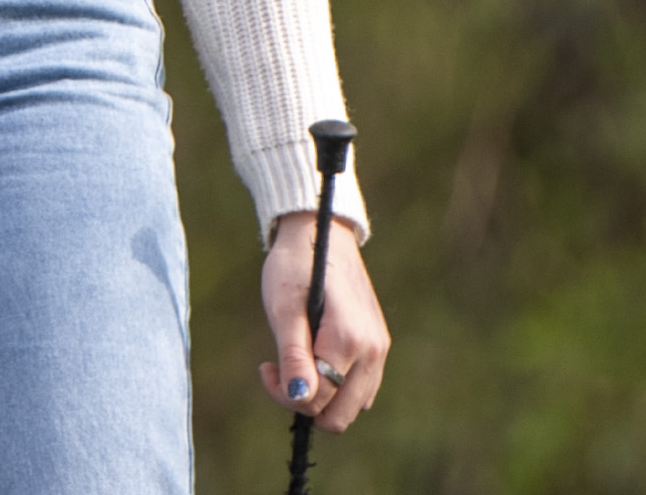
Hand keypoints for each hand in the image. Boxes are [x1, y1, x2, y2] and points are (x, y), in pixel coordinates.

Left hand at [260, 212, 387, 432]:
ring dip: (321, 395)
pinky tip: (315, 357)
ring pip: (351, 406)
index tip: (266, 367)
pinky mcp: (379, 345)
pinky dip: (337, 385)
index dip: (286, 395)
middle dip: (305, 401)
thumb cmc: (295, 266)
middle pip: (340, 414)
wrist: (320, 232)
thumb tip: (300, 398)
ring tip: (295, 359)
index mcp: (349, 340)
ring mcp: (380, 349)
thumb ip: (293, 356)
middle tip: (279, 368)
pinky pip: (360, 389)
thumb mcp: (284, 309)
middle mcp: (373, 350)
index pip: (320, 399)